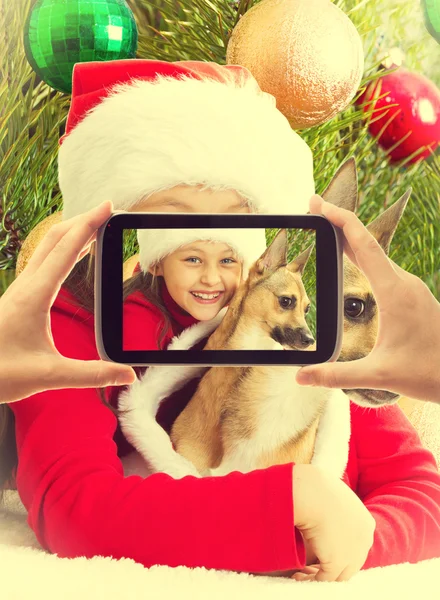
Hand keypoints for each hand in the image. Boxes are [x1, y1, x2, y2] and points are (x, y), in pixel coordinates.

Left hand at [0, 201, 135, 403]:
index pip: (66, 250)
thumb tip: (127, 375)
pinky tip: (67, 258)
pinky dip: (60, 249)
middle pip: (54, 239)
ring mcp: (18, 290)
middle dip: (82, 220)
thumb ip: (91, 374)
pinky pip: (41, 262)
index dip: (89, 225)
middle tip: (106, 210)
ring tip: (92, 227)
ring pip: (45, 248)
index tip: (107, 207)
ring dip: (70, 233)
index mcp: (34, 296)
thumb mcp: (48, 375)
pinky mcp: (16, 298)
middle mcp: (25, 286)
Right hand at [293, 464, 374, 581]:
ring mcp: (353, 553)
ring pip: (338, 576)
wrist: (312, 491)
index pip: (355, 546)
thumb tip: (320, 514)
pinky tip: (297, 576)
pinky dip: (309, 580)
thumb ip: (333, 512)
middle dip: (332, 568)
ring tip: (301, 575)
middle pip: (350, 564)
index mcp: (366, 523)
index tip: (321, 551)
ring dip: (319, 576)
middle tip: (312, 569)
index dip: (339, 551)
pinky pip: (324, 579)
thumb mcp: (332, 499)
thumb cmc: (316, 488)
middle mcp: (365, 541)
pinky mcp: (337, 562)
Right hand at [296, 194, 439, 404]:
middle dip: (339, 222)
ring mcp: (411, 288)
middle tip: (314, 207)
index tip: (319, 204)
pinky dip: (364, 255)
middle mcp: (404, 283)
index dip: (340, 220)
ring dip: (352, 238)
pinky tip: (355, 261)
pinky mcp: (413, 296)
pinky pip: (384, 266)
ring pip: (377, 253)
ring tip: (328, 229)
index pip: (364, 245)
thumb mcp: (380, 374)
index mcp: (395, 292)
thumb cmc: (430, 372)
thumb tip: (301, 376)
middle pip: (368, 242)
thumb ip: (337, 376)